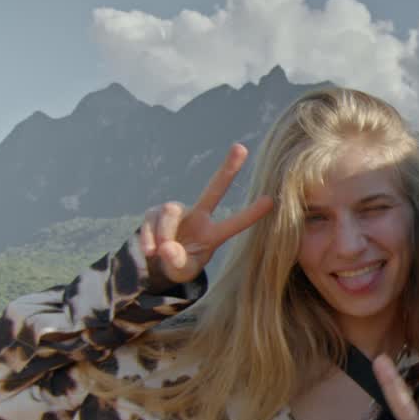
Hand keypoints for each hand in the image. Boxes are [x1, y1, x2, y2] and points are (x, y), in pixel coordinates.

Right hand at [139, 143, 273, 285]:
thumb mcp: (182, 272)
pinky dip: (148, 237)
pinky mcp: (155, 211)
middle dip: (227, 168)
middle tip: (241, 147)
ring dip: (163, 233)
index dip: (251, 214)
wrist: (156, 263)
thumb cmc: (178, 266)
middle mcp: (198, 216)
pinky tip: (149, 251)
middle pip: (214, 188)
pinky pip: (151, 221)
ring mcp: (177, 211)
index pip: (234, 224)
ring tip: (158, 252)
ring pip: (170, 212)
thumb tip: (167, 247)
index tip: (271, 200)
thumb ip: (178, 263)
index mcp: (212, 234)